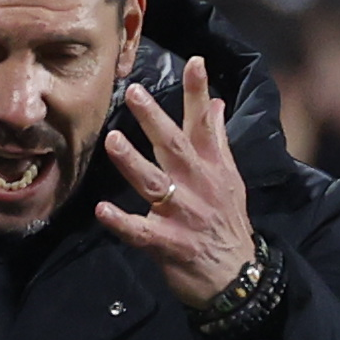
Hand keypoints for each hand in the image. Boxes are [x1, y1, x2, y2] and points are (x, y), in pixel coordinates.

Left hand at [95, 56, 254, 307]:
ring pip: (154, 184)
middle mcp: (198, 187)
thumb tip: (215, 102)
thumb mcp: (229, 179)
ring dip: (132, 162)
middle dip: (154, 120)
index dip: (198, 93)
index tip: (195, 61)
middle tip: (134, 93)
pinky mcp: (168, 244)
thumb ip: (215, 140)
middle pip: (175, 147)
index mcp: (212, 169)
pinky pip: (140, 232)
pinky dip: (122, 222)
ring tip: (112, 141)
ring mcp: (183, 216)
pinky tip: (102, 210)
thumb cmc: (227, 223)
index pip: (204, 125)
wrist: (236, 277)